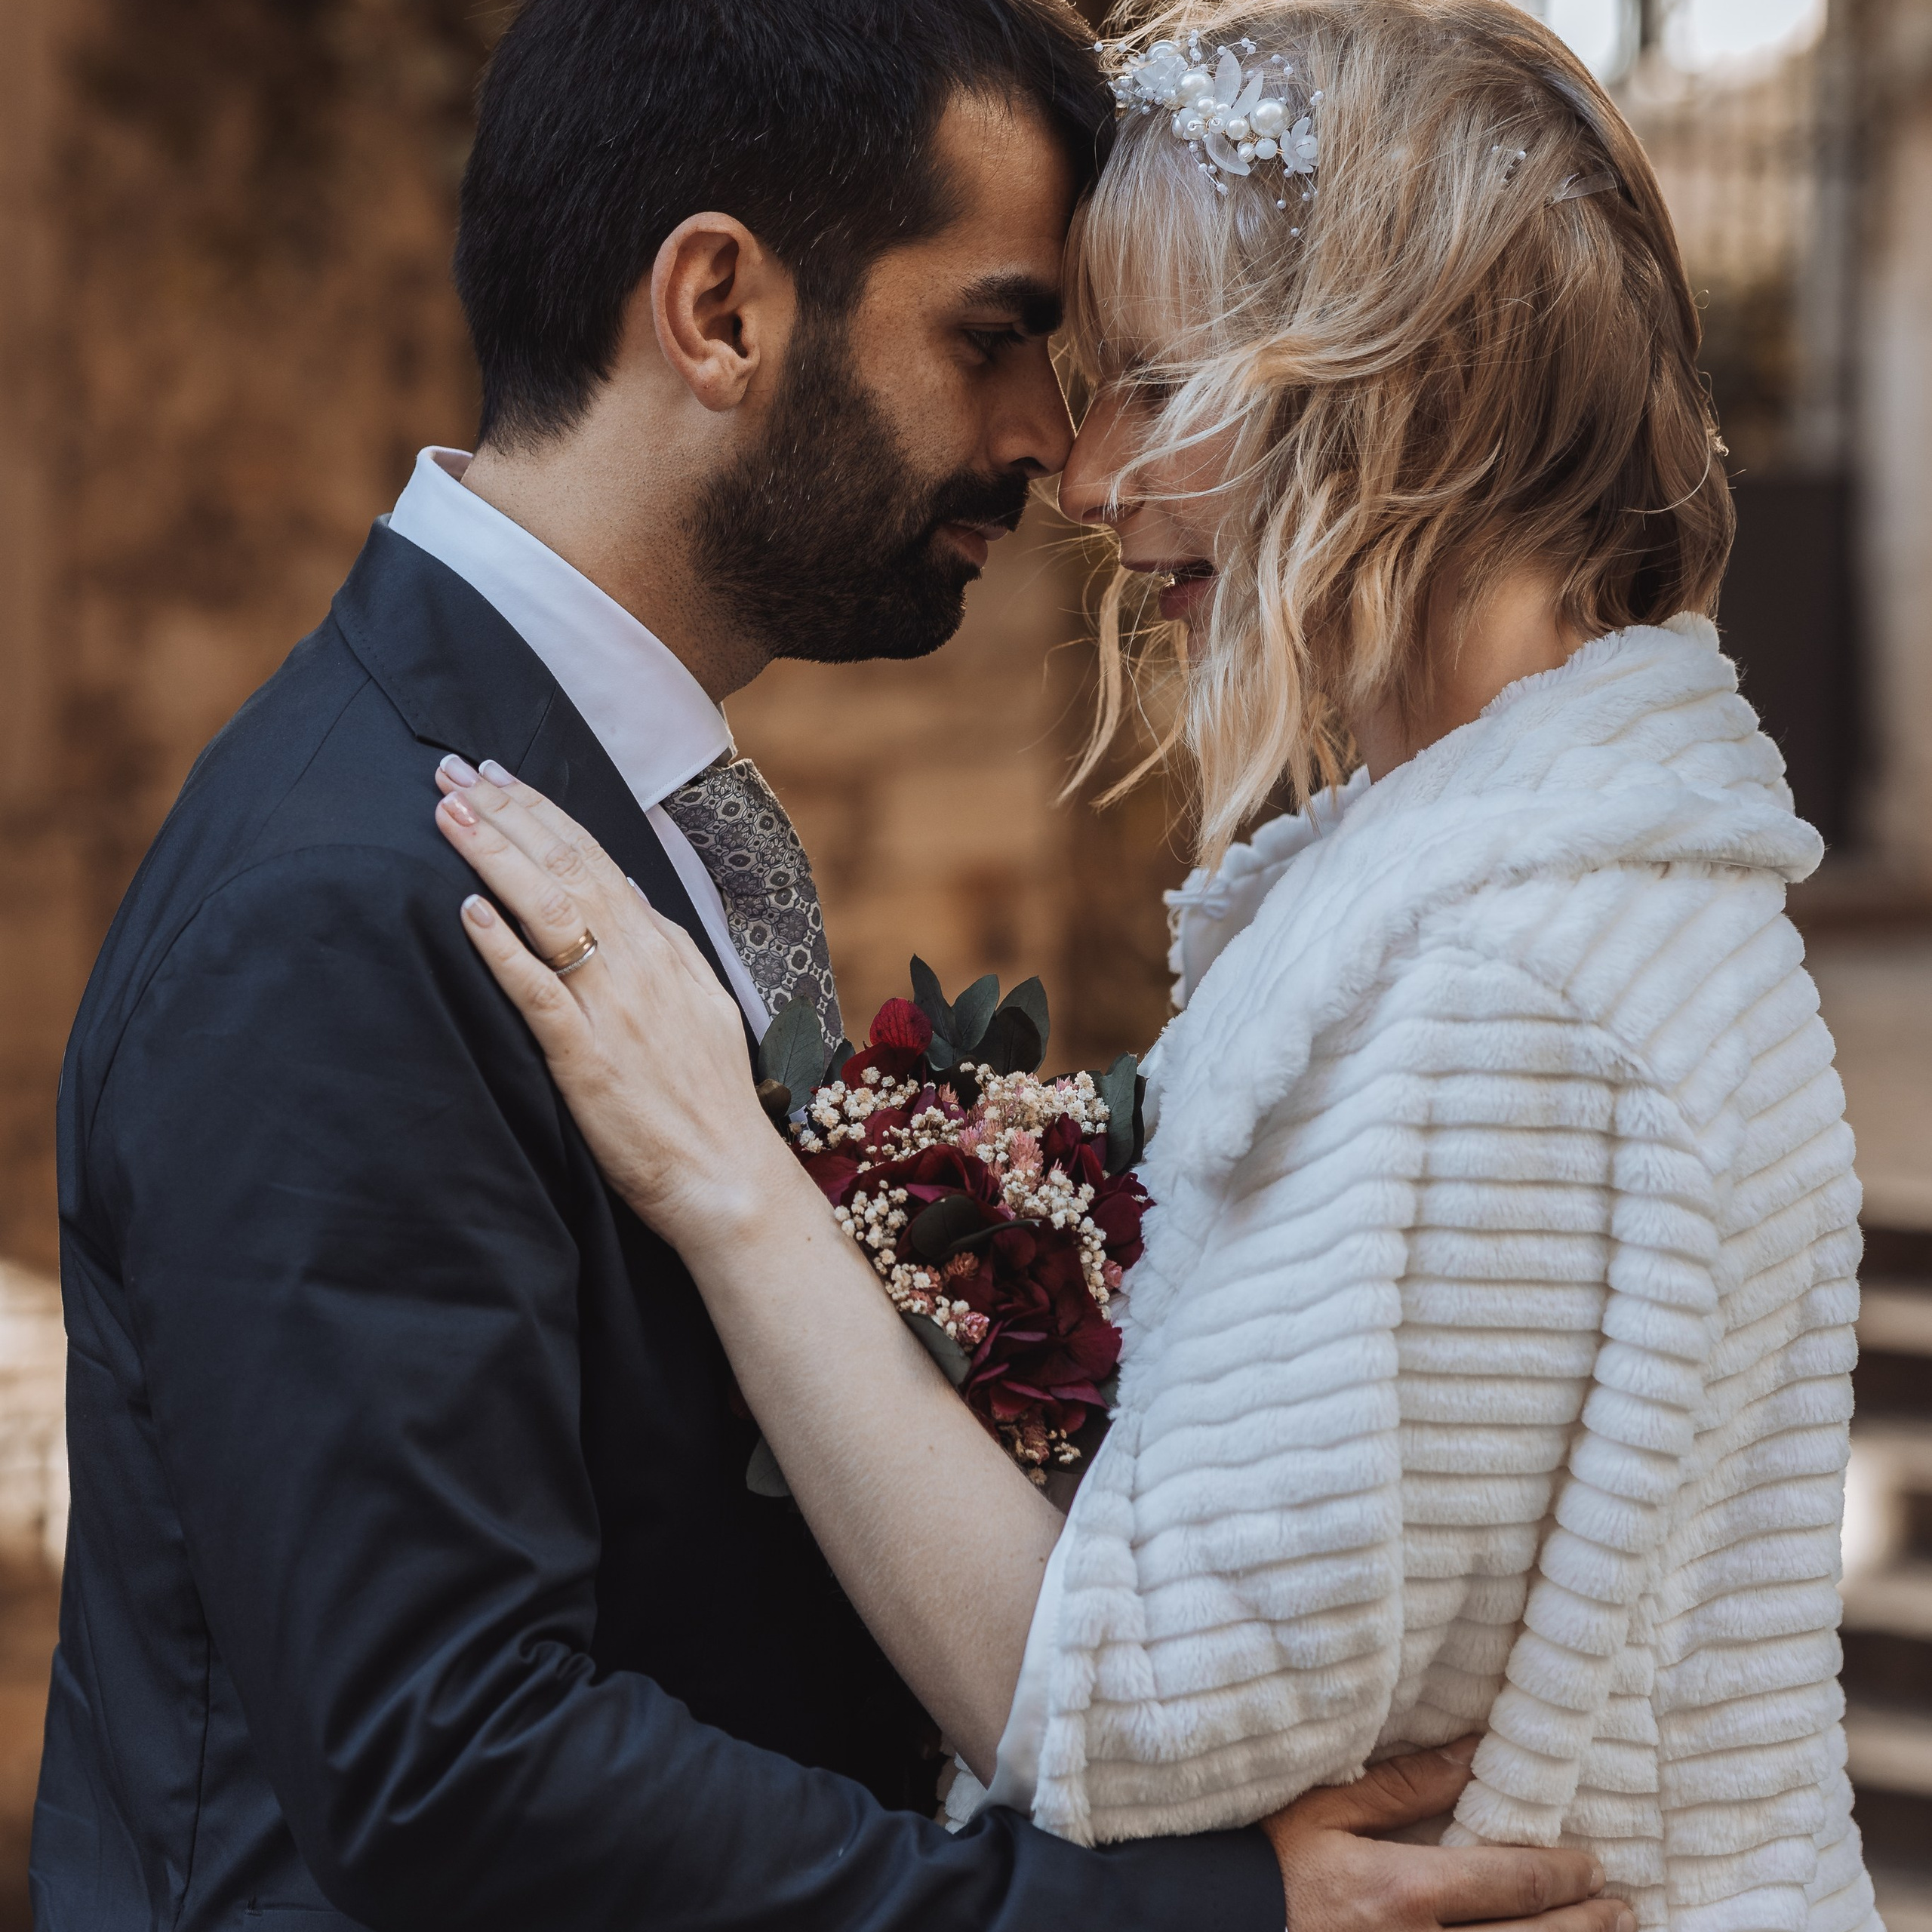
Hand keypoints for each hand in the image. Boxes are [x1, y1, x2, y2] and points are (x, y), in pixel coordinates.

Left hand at [431, 755, 797, 1245]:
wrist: (728, 1177)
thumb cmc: (708, 1101)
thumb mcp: (703, 1005)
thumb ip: (664, 951)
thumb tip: (630, 902)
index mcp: (664, 950)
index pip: (596, 859)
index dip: (542, 812)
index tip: (496, 777)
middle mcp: (640, 966)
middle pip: (567, 868)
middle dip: (506, 813)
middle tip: (452, 770)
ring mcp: (615, 1009)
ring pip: (550, 911)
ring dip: (496, 856)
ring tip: (447, 815)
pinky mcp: (588, 1060)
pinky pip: (539, 992)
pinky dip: (503, 947)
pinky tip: (468, 911)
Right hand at [1262, 1738, 1630, 1931]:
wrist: (1205, 1925)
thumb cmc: (1259, 1863)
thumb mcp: (1323, 1809)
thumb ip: (1404, 1786)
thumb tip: (1473, 1753)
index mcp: (1399, 1894)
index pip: (1509, 1885)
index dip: (1562, 1876)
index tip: (1592, 1864)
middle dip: (1584, 1925)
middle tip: (1622, 1908)